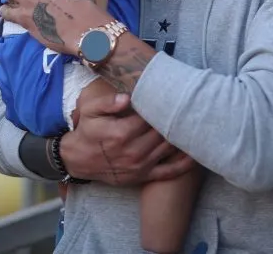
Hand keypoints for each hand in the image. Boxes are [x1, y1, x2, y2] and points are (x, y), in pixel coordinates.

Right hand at [60, 93, 194, 184]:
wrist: (78, 159)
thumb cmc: (87, 131)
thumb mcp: (90, 111)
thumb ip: (108, 102)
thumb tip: (127, 97)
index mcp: (122, 132)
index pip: (150, 116)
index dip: (160, 105)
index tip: (169, 95)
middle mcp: (134, 151)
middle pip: (162, 131)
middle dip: (173, 119)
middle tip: (184, 106)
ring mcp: (140, 166)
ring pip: (168, 148)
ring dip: (180, 137)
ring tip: (190, 123)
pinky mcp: (143, 176)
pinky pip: (169, 172)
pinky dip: (184, 164)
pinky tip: (194, 154)